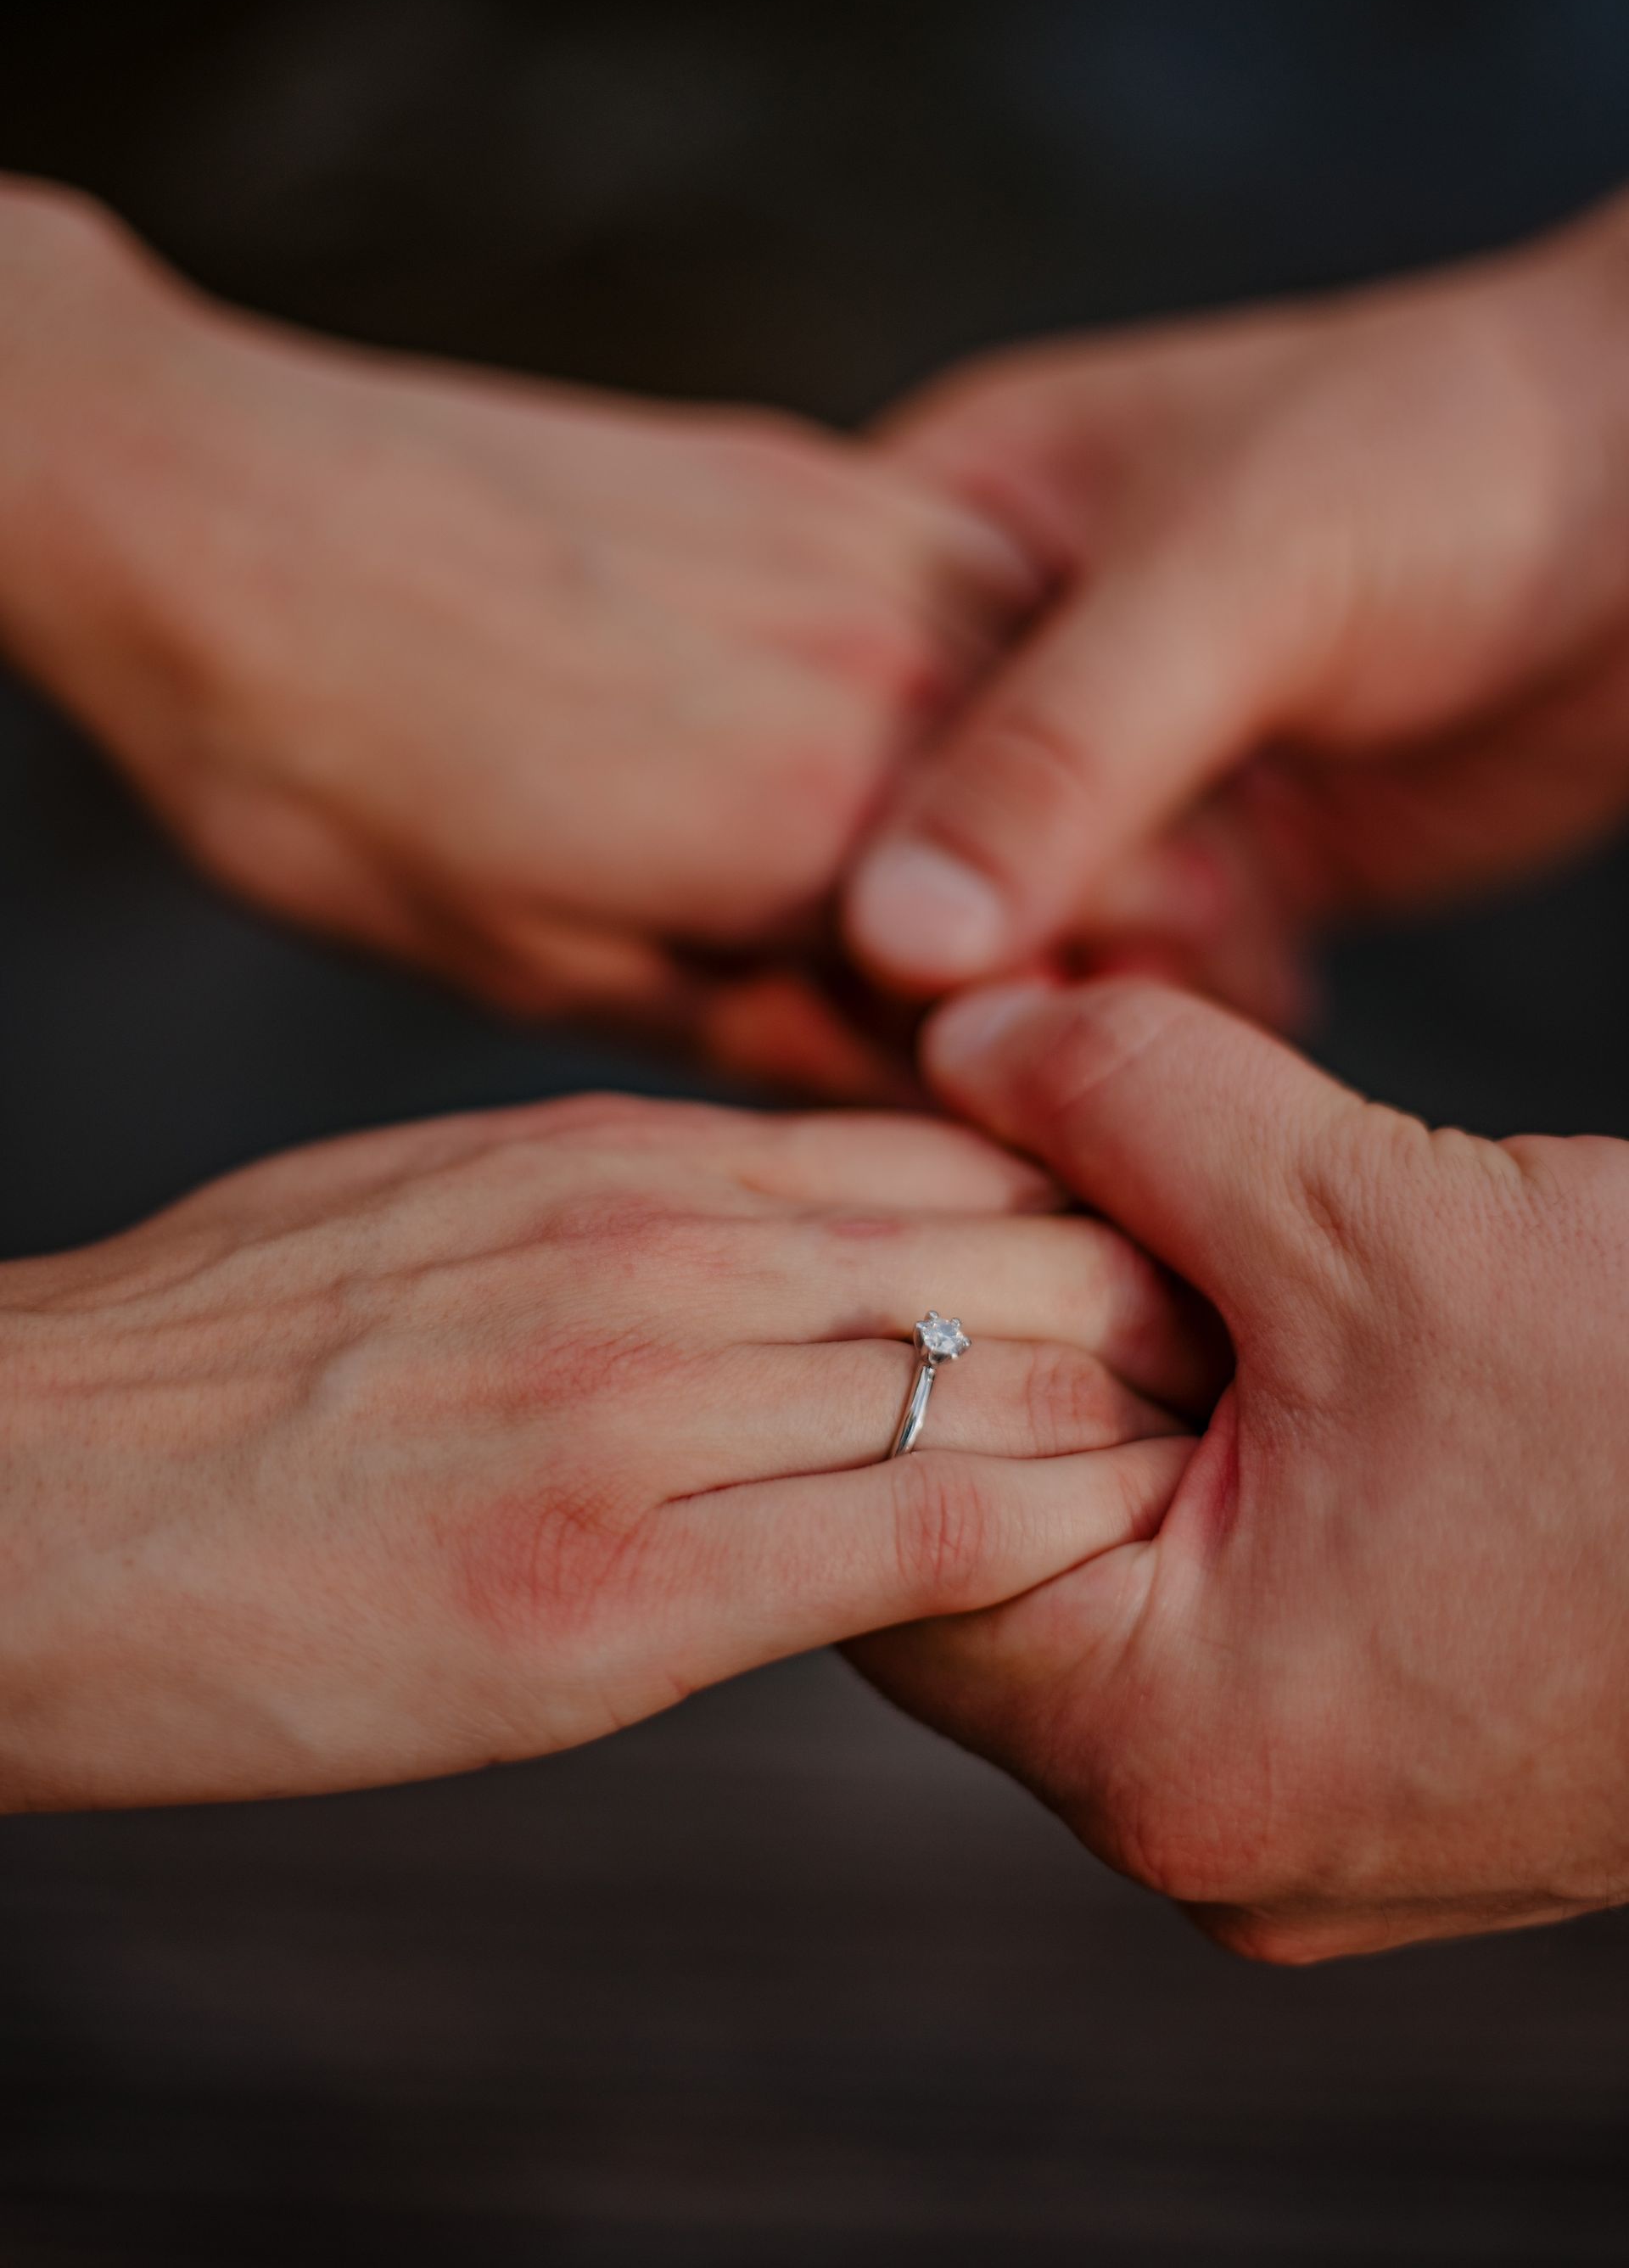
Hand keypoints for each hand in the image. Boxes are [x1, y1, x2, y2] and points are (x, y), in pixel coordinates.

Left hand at [0, 180, 1035, 1089]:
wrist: (207, 506)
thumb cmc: (323, 763)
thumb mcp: (528, 964)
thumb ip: (746, 1018)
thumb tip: (886, 1068)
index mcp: (818, 828)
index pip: (1061, 955)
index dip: (1085, 1035)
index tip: (1076, 1083)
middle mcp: (880, 667)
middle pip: (1112, 819)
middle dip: (1131, 924)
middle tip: (1085, 994)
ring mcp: (852, 541)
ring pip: (1073, 688)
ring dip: (1090, 787)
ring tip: (1051, 874)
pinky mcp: (800, 467)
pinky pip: (985, 566)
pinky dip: (1013, 659)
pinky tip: (960, 714)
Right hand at [0, 1088, 1202, 1811]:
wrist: (13, 1497)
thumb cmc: (206, 1363)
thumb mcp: (432, 1203)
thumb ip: (613, 1202)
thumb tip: (760, 1217)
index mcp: (613, 1154)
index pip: (939, 1146)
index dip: (1085, 1203)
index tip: (1162, 1261)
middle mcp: (653, 1248)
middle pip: (1006, 1239)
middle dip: (1152, 1303)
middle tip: (1246, 1363)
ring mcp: (638, 1409)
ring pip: (992, 1376)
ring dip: (1129, 1424)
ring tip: (1222, 1469)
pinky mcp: (605, 1591)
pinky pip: (906, 1539)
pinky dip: (1035, 1543)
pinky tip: (1105, 1566)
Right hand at [846, 194, 1628, 1020]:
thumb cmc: (1455, 452)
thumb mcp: (1235, 580)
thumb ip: (1058, 755)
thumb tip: (894, 937)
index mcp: (949, 521)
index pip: (799, 726)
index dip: (812, 865)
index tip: (868, 992)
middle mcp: (1011, 655)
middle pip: (894, 852)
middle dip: (975, 952)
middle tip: (1059, 1008)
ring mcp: (1120, 764)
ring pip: (1018, 933)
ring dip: (1085, 995)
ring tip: (1170, 995)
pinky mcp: (1221, 851)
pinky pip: (1140, 972)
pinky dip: (1175, 1014)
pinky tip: (1236, 1009)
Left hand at [852, 976, 1628, 1959]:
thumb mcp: (1371, 1214)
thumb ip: (1127, 1103)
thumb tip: (963, 1024)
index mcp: (1171, 1753)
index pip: (890, 1538)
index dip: (892, 1337)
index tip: (899, 1191)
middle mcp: (1222, 1839)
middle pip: (995, 1564)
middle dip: (1004, 1362)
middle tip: (1022, 1191)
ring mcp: (1319, 1831)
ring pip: (1115, 1581)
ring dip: (1121, 1409)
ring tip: (1169, 1255)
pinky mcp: (1401, 1784)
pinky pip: (1227, 1618)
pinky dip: (1220, 1477)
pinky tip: (1277, 1352)